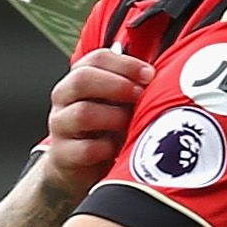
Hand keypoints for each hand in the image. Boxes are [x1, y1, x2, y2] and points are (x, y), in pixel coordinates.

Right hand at [43, 49, 153, 198]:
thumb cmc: (106, 130)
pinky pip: (86, 149)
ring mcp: (60, 127)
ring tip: (132, 125)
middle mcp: (64, 98)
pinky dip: (108, 149)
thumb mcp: (118, 104)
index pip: (96, 59)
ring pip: (83, 113)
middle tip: (141, 96)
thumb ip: (132, 88)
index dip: (125, 64)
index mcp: (78, 79)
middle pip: (82, 79)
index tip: (150, 74)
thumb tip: (167, 77)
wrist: (80, 168)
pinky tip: (120, 150)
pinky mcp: (62, 155)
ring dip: (115, 117)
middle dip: (118, 85)